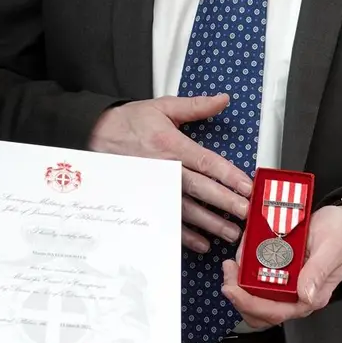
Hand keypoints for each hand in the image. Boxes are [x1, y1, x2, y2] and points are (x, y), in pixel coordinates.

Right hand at [88, 94, 252, 252]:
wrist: (95, 135)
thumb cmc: (131, 122)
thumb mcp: (163, 107)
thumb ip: (195, 106)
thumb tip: (222, 100)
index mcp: (172, 145)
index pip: (206, 162)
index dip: (228, 175)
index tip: (246, 186)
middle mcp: (165, 169)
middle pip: (199, 188)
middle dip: (224, 202)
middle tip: (245, 213)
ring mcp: (155, 188)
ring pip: (186, 209)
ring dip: (209, 223)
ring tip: (230, 232)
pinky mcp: (147, 199)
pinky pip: (168, 220)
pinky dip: (185, 234)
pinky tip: (202, 242)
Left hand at [220, 202, 341, 328]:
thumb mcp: (332, 249)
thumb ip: (318, 271)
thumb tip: (304, 295)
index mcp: (310, 296)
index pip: (275, 312)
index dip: (249, 304)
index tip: (232, 288)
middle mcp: (296, 294)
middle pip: (260, 310)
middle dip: (239, 296)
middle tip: (227, 272)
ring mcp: (287, 283)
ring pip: (255, 295)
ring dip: (238, 282)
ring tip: (231, 263)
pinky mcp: (281, 270)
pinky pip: (257, 276)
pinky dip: (245, 267)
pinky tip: (242, 252)